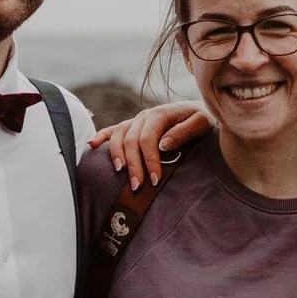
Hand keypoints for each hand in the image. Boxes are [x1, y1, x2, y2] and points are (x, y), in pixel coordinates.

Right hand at [87, 100, 211, 188]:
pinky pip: (112, 129)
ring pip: (118, 136)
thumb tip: (163, 145)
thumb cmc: (204, 119)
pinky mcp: (132, 125)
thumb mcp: (202, 122)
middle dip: (133, 165)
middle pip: (130, 141)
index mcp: (160, 114)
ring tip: (121, 174)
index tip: (155, 180)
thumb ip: (184, 132)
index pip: (147, 139)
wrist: (201, 111)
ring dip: (117, 156)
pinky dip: (101, 136)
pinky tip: (92, 145)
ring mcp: (136, 120)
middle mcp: (145, 116)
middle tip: (137, 187)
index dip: (149, 160)